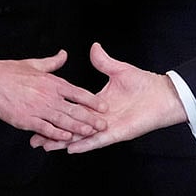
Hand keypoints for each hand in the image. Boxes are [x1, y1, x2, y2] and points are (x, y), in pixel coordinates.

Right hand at [0, 50, 106, 141]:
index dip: (92, 101)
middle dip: (90, 118)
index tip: (104, 107)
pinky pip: (45, 129)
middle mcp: (48, 96)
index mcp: (52, 82)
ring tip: (90, 133)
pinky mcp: (26, 120)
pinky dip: (56, 134)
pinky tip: (66, 139)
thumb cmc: (9, 71)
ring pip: (62, 121)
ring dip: (77, 128)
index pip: (78, 92)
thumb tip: (64, 54)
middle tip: (103, 124)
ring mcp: (38, 109)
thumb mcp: (35, 64)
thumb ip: (52, 62)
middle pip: (74, 109)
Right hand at [29, 43, 187, 153]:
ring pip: (80, 136)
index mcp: (98, 103)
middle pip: (71, 126)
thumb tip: (94, 46)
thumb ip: (103, 61)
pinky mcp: (116, 134)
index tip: (40, 111)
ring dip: (62, 141)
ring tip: (44, 145)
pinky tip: (70, 148)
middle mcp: (100, 117)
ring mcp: (107, 127)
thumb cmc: (143, 83)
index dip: (57, 111)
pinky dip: (84, 144)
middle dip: (52, 132)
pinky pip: (97, 141)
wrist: (162, 95)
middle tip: (33, 137)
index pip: (73, 108)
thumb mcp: (118, 69)